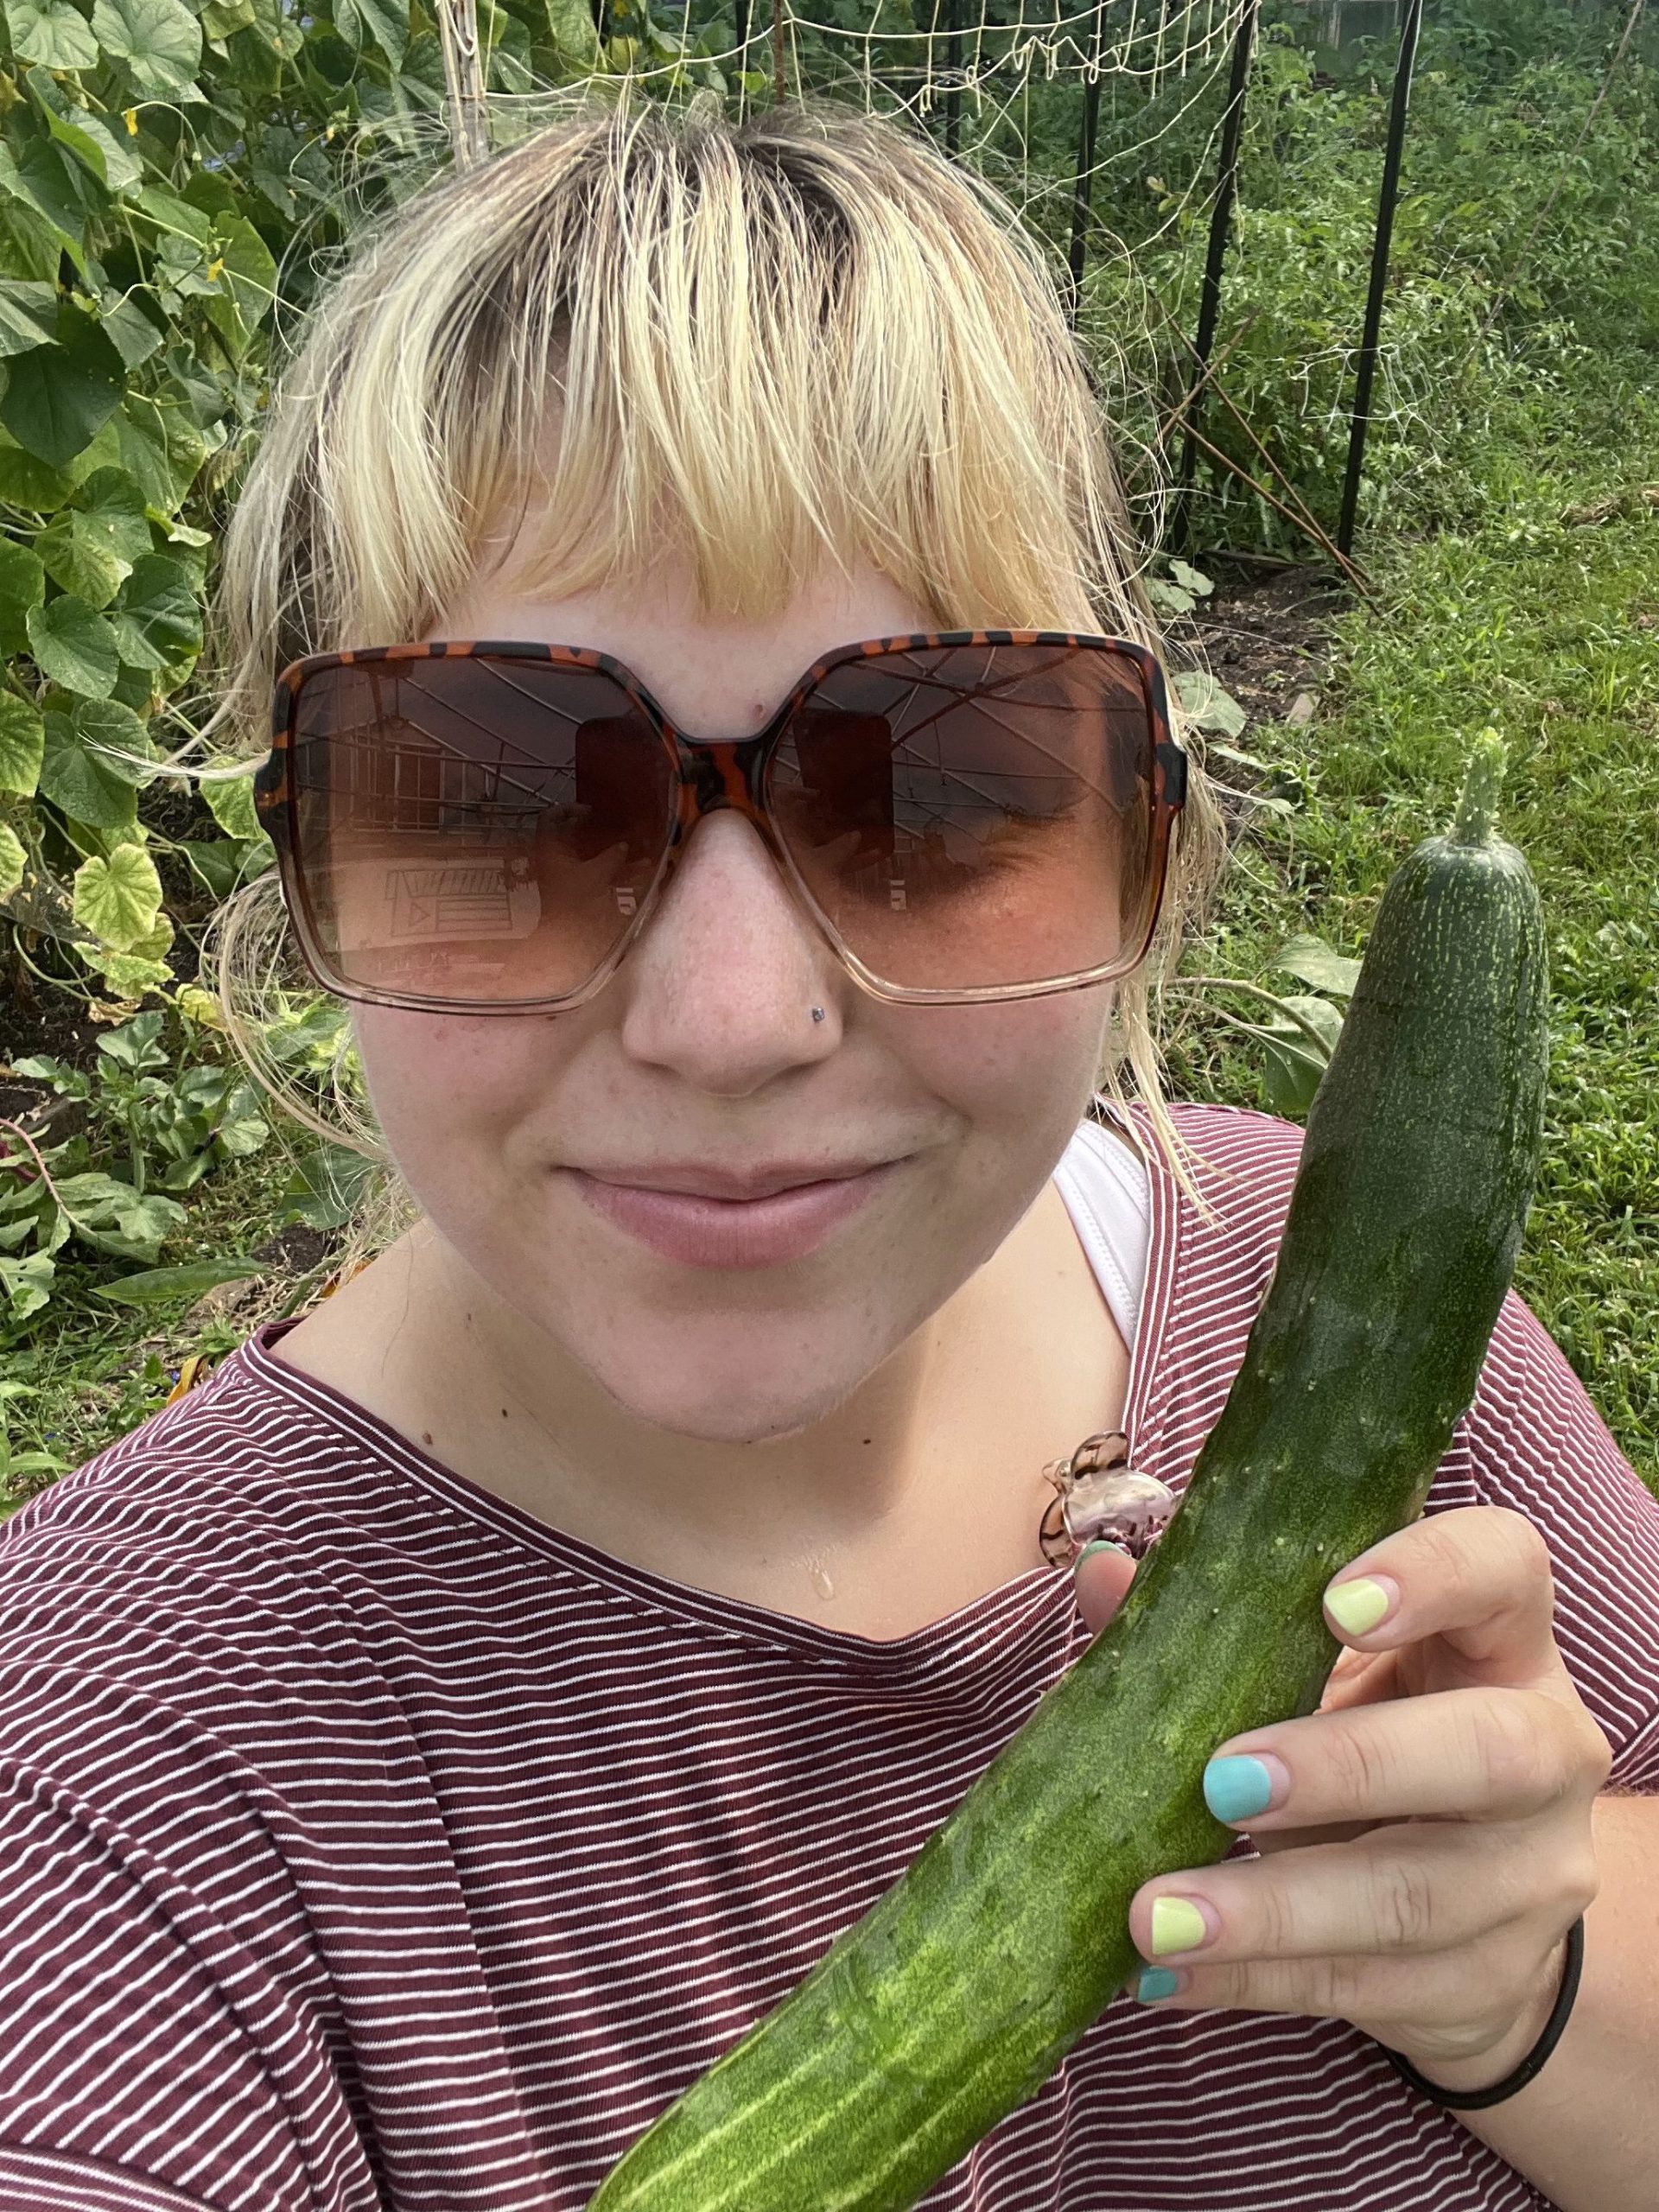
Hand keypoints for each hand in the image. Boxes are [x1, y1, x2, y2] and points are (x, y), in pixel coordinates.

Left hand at [1074, 1505, 1612, 2088]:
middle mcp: (1544, 1749)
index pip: (1504, 1568)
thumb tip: (1101, 1574)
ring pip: (1418, 1896)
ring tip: (1156, 1916)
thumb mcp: (1315, 1671)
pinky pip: (1371, 1988)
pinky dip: (1258, 1980)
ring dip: (1273, 1910)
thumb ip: (1219, 1621)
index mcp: (1501, 1638)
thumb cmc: (1373, 1735)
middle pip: (1488, 1750)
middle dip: (1348, 1766)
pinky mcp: (1490, 1980)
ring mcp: (1528, 1875)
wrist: (1475, 1906)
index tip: (1332, 1605)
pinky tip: (1170, 1974)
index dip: (1434, 1575)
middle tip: (1222, 1783)